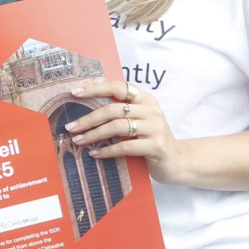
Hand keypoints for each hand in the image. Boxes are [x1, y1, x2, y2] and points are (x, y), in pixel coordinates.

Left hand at [65, 80, 185, 185]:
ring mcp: (155, 127)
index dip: (95, 88)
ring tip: (79, 141)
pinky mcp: (156, 146)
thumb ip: (121, 112)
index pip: (118, 87)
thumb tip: (87, 109)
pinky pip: (125, 146)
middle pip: (113, 109)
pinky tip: (95, 154)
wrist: (178, 161)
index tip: (74, 93)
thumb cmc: (151, 139)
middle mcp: (151, 110)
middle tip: (71, 127)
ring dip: (94, 134)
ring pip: (117, 127)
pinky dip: (107, 151)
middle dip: (89, 118)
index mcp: (145, 99)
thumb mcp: (140, 121)